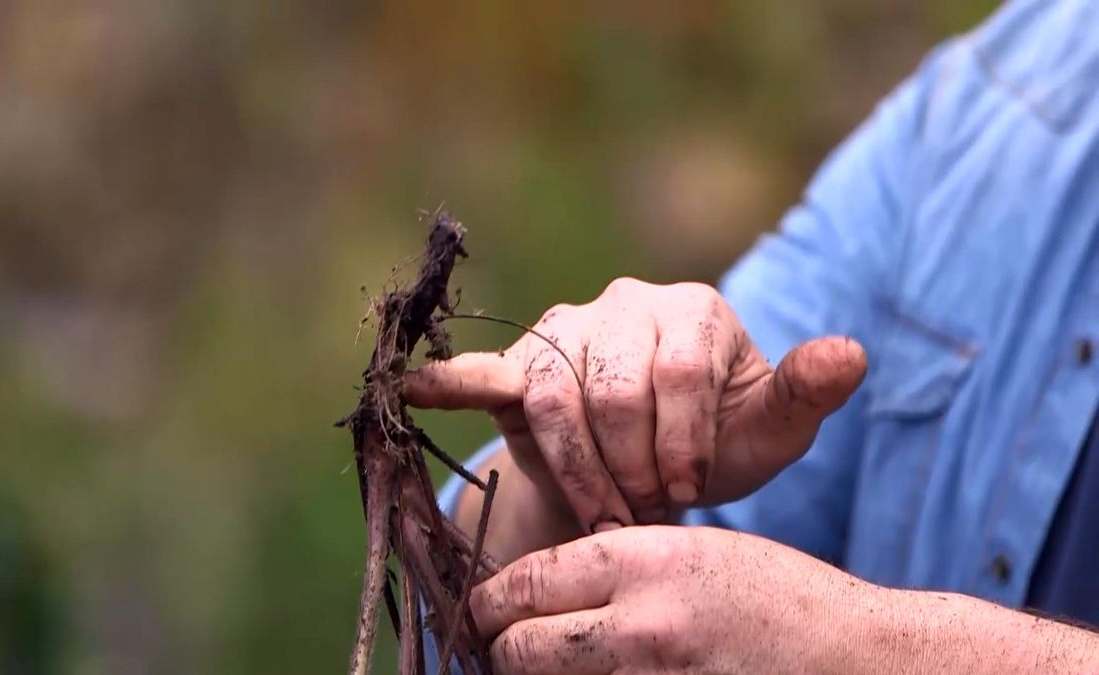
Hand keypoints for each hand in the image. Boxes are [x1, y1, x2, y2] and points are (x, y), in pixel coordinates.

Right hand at [405, 277, 865, 531]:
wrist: (656, 458)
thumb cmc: (718, 443)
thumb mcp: (769, 428)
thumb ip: (804, 391)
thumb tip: (850, 353)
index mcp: (692, 307)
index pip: (679, 371)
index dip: (681, 442)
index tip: (687, 497)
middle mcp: (624, 302)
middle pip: (615, 386)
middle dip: (630, 463)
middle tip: (643, 513)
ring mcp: (566, 326)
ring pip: (555, 393)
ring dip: (576, 464)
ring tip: (599, 509)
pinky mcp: (520, 361)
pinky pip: (483, 370)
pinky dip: (449, 382)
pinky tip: (412, 391)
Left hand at [469, 525, 868, 674]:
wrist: (857, 660)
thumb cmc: (777, 600)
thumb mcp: (692, 554)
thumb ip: (612, 569)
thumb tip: (531, 595)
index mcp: (645, 562)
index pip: (524, 581)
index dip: (488, 601)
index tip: (482, 612)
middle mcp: (642, 625)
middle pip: (517, 648)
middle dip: (505, 650)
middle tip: (511, 650)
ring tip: (560, 668)